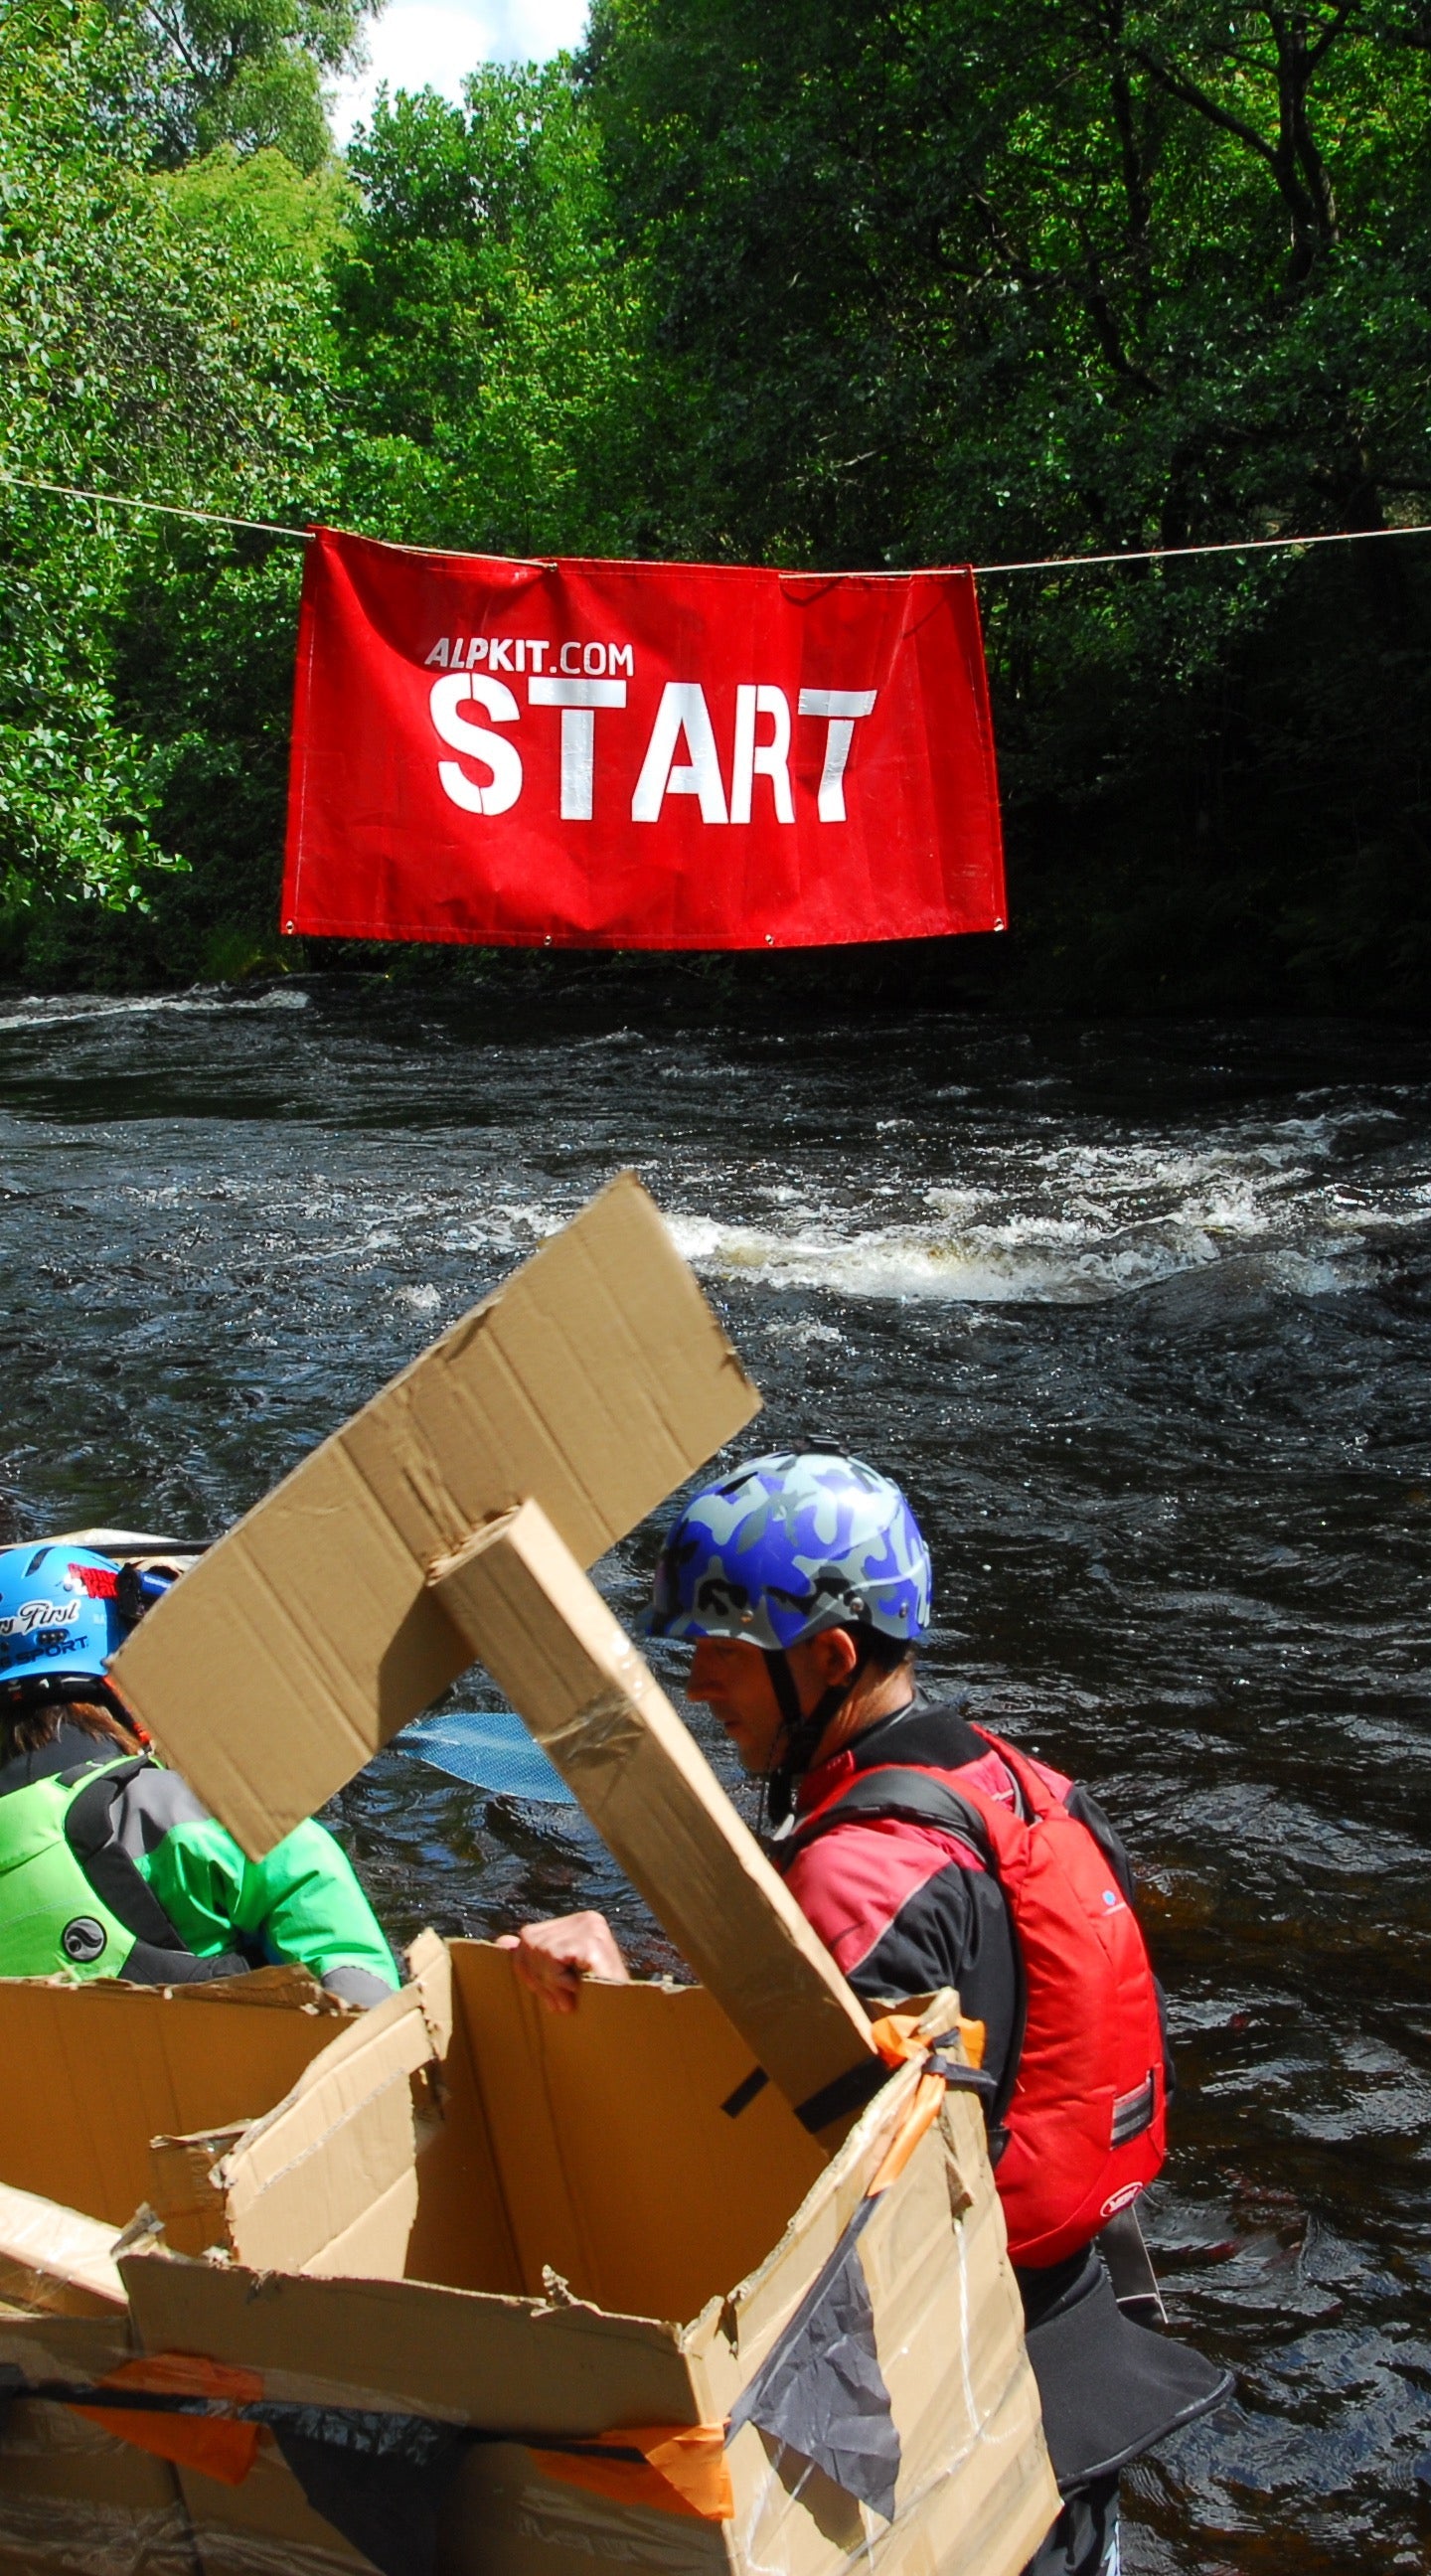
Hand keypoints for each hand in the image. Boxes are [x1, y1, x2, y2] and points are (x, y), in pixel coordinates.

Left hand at [494, 1911, 630, 2013]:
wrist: (624, 2020)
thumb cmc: (593, 2002)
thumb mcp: (557, 1977)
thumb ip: (533, 1958)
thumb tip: (501, 1942)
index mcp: (578, 1923)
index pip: (530, 1938)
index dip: (528, 1971)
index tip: (547, 1995)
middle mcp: (587, 1919)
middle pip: (531, 1942)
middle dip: (539, 1979)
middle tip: (558, 2002)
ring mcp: (591, 1927)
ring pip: (540, 1950)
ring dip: (552, 1984)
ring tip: (569, 2000)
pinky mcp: (593, 1940)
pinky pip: (553, 1956)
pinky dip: (560, 1980)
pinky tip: (577, 1990)